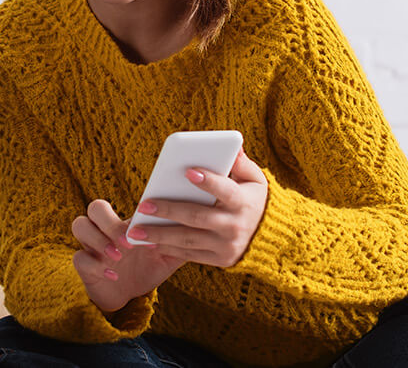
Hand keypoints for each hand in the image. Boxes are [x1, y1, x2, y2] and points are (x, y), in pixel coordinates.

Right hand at [71, 199, 183, 312]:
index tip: (145, 220)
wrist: (131, 293)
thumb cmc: (149, 266)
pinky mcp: (85, 267)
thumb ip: (179, 239)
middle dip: (109, 222)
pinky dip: (96, 266)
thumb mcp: (167, 254)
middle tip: (128, 240)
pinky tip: (114, 275)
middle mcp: (104, 229)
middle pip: (94, 208)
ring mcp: (91, 246)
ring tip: (119, 256)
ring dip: (99, 240)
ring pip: (79, 226)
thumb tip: (201, 223)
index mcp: (124, 221)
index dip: (128, 209)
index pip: (122, 200)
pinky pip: (80, 259)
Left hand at [126, 150, 267, 267]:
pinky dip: (168, 249)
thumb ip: (241, 163)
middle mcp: (235, 226)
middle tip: (144, 204)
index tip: (188, 171)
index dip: (208, 182)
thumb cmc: (255, 199)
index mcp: (244, 202)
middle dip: (169, 210)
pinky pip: (190, 255)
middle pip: (197, 217)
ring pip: (188, 240)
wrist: (271, 238)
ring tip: (136, 230)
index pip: (225, 191)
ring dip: (160, 235)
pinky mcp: (221, 260)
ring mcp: (227, 246)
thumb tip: (232, 147)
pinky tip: (149, 242)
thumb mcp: (255, 180)